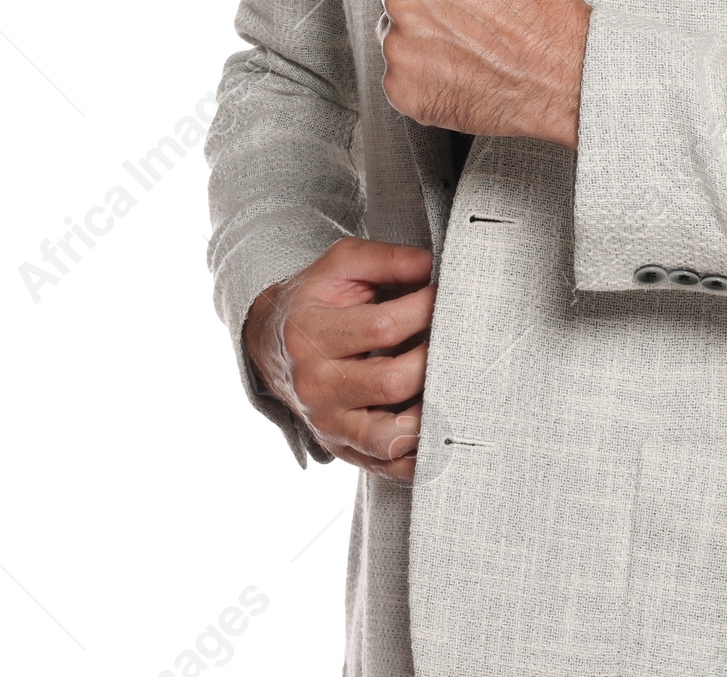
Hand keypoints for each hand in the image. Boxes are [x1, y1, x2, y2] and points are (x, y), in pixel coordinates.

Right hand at [243, 238, 433, 483]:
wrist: (269, 342)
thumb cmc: (314, 298)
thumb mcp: (342, 264)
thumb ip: (389, 260)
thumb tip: (434, 265)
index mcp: (311, 333)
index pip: (382, 327)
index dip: (424, 310)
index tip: (446, 295)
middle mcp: (316, 385)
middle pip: (391, 382)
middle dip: (434, 358)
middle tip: (457, 339)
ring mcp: (327, 422)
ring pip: (387, 436)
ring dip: (430, 415)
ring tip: (454, 388)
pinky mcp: (340, 447)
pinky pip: (384, 465)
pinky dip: (417, 458)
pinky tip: (440, 435)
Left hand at [379, 0, 590, 146]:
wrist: (568, 75)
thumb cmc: (545, 1)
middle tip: (478, 3)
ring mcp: (400, 47)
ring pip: (397, 24)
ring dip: (424, 28)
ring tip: (472, 34)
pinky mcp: (402, 89)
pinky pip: (400, 70)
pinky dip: (424, 69)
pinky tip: (461, 64)